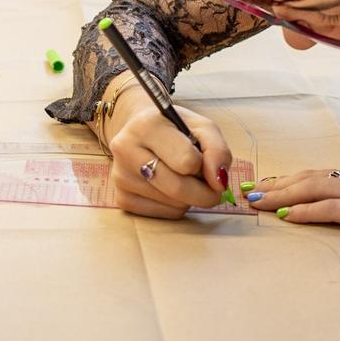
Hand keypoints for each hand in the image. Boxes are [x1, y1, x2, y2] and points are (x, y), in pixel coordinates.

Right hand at [104, 86, 232, 218]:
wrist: (141, 131)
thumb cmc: (176, 129)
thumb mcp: (202, 127)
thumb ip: (217, 150)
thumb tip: (219, 184)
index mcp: (146, 126)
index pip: (187, 161)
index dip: (204, 165)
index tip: (206, 162)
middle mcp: (126, 150)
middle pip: (178, 188)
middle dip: (204, 193)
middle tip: (213, 189)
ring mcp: (120, 176)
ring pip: (173, 204)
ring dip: (190, 198)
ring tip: (185, 178)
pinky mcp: (121, 198)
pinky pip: (163, 214)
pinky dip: (177, 206)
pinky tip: (171, 188)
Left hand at [245, 162, 339, 240]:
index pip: (325, 174)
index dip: (294, 179)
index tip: (270, 184)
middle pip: (310, 176)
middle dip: (276, 183)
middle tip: (247, 190)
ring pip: (313, 187)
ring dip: (280, 193)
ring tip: (254, 200)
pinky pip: (332, 208)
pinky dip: (306, 210)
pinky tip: (287, 215)